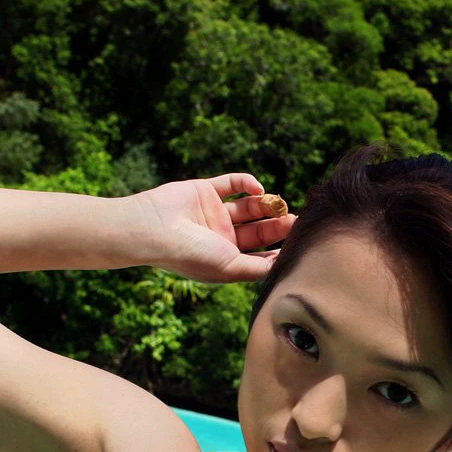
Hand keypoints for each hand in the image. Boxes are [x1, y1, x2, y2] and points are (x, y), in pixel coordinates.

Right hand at [134, 172, 295, 282]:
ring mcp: (214, 213)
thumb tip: (285, 267)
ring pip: (249, 206)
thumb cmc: (190, 255)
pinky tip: (258, 188)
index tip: (297, 244)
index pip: (260, 255)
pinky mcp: (205, 190)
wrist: (153, 229)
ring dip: (266, 203)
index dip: (279, 250)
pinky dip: (247, 182)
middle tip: (294, 220)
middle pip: (258, 230)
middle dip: (277, 225)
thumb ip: (258, 268)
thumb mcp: (230, 268)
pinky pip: (232, 183)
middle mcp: (222, 237)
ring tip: (278, 202)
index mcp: (227, 259)